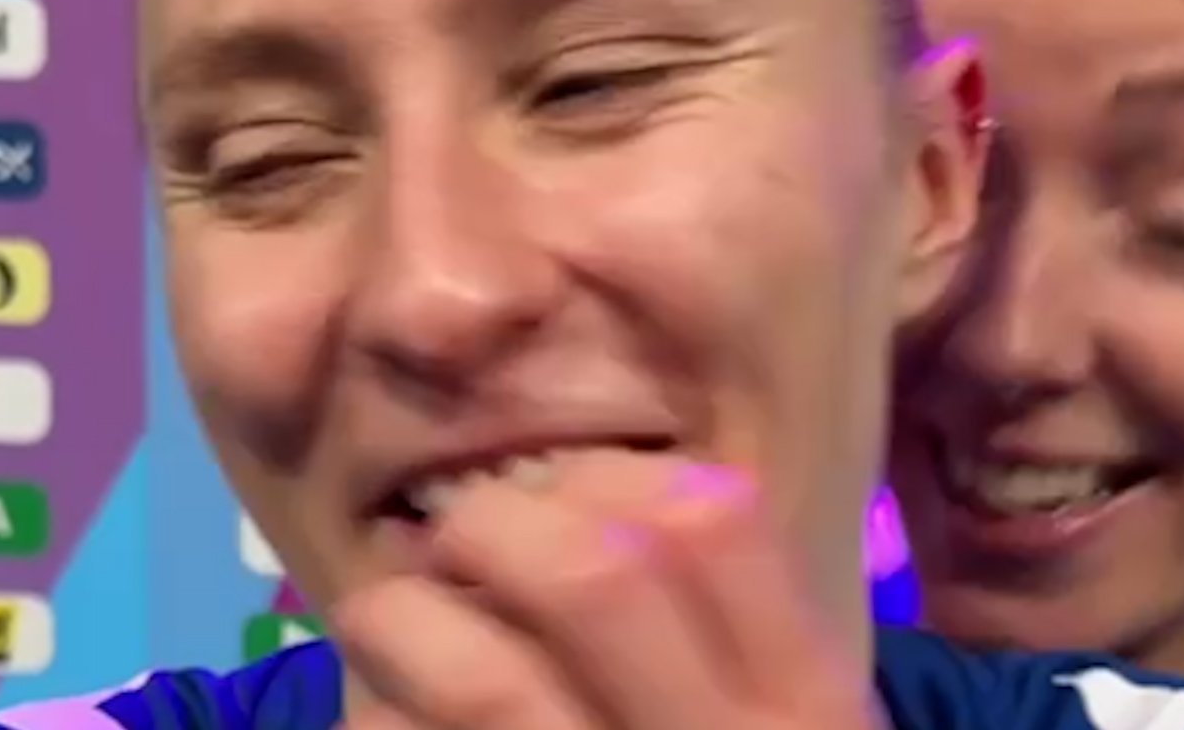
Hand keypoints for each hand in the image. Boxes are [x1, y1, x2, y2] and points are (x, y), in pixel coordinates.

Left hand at [331, 453, 880, 729]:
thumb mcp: (769, 728)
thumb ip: (713, 640)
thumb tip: (573, 500)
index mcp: (805, 709)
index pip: (715, 521)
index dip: (611, 478)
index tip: (563, 498)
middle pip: (591, 570)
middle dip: (495, 528)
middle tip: (460, 548)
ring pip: (483, 671)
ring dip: (403, 618)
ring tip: (390, 621)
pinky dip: (378, 713)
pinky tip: (383, 711)